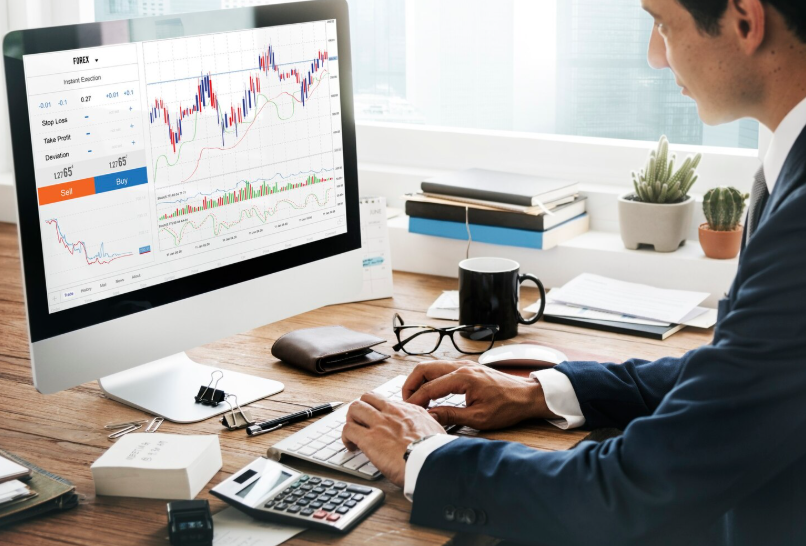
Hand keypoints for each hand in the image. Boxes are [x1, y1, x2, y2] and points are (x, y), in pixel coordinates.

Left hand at [341, 393, 445, 487]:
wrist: (432, 462)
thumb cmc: (435, 452)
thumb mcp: (436, 430)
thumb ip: (427, 425)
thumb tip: (427, 429)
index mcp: (409, 410)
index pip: (386, 401)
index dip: (378, 410)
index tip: (377, 420)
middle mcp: (392, 412)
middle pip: (367, 398)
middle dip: (361, 410)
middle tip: (361, 423)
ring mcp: (379, 423)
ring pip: (355, 409)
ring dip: (351, 421)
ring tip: (353, 434)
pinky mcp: (369, 439)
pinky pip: (348, 429)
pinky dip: (346, 438)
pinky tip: (351, 447)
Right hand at [403, 360, 557, 429]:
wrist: (527, 396)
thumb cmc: (507, 407)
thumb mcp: (478, 418)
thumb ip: (451, 416)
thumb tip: (430, 417)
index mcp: (463, 378)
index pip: (429, 387)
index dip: (415, 400)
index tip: (408, 411)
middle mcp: (462, 367)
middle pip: (424, 368)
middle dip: (411, 384)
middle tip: (406, 402)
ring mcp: (464, 365)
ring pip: (432, 366)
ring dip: (420, 380)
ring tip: (416, 399)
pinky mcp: (467, 368)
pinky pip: (442, 369)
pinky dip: (431, 379)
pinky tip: (431, 393)